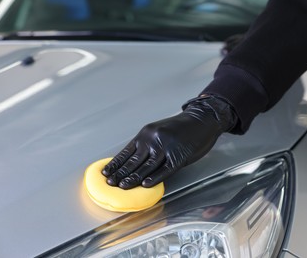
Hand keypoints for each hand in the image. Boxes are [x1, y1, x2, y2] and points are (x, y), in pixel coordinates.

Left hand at [102, 95, 236, 188]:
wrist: (201, 120)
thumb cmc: (180, 128)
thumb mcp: (159, 131)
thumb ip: (147, 145)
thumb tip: (132, 162)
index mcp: (146, 133)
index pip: (126, 152)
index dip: (116, 164)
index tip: (106, 173)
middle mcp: (153, 140)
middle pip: (134, 161)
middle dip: (121, 173)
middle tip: (110, 183)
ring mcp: (166, 148)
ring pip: (146, 167)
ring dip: (133, 178)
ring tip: (123, 186)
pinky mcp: (179, 157)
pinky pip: (164, 170)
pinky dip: (154, 178)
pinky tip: (145, 185)